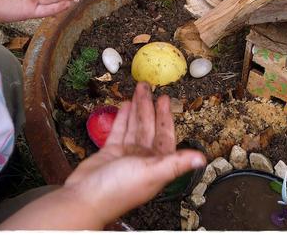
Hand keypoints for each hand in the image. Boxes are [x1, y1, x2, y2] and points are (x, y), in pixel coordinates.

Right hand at [64, 82, 205, 228]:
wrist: (85, 199)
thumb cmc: (119, 189)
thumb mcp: (152, 172)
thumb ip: (176, 163)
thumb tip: (202, 158)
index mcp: (157, 163)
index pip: (165, 135)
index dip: (165, 116)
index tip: (164, 99)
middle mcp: (144, 158)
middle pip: (148, 126)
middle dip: (148, 106)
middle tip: (148, 86)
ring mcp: (127, 155)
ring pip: (134, 126)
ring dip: (136, 108)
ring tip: (137, 89)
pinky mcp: (110, 153)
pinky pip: (119, 131)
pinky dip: (122, 118)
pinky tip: (125, 105)